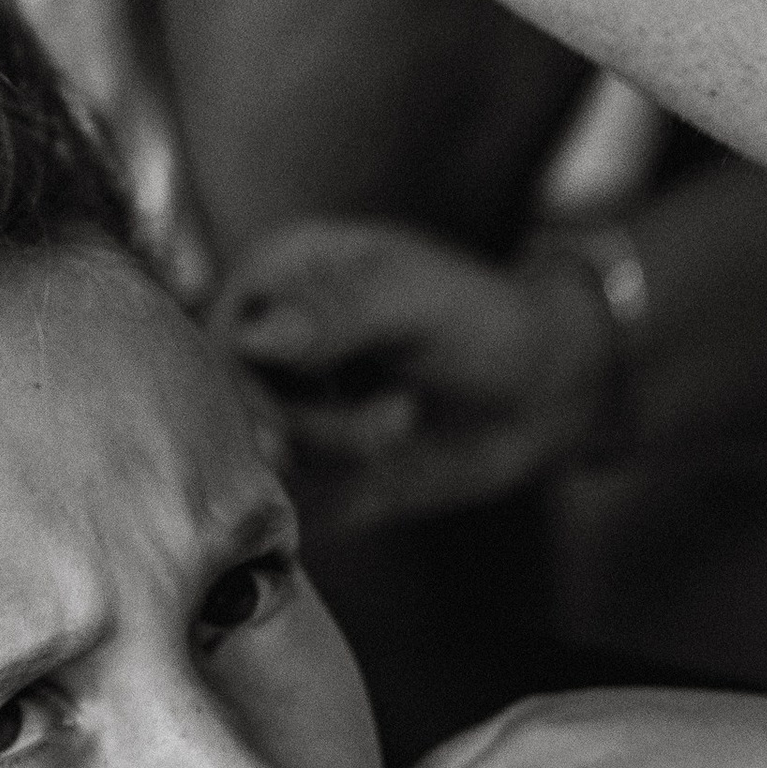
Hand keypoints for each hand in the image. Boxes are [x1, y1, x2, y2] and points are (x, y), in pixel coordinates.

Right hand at [218, 222, 618, 526]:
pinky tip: (382, 467)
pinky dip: (325, 494)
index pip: (217, 339)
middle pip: (234, 404)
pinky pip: (286, 494)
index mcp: (281, 273)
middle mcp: (272, 336)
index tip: (287, 428)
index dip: (245, 390)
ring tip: (405, 420)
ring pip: (261, 452)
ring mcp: (292, 401)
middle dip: (310, 425)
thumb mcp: (419, 302)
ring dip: (335, 451)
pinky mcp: (317, 460)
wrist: (549, 390)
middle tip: (396, 416)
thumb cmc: (491, 319)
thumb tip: (257, 336)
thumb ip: (338, 314)